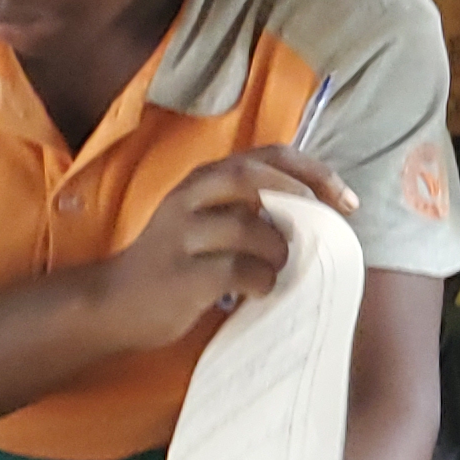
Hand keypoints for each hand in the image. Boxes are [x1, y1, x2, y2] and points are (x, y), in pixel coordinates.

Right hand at [99, 148, 355, 350]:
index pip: (267, 156)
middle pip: (254, 177)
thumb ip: (248, 208)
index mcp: (203, 180)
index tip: (347, 200)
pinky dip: (262, 282)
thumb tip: (318, 215)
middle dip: (302, 198)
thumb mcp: (206, 221)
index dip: (314, 172)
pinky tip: (257, 291)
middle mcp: (189, 198)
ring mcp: (182, 235)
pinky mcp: (182, 275)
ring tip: (276, 269)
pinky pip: (241, 272)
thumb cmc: (175, 262)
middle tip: (325, 226)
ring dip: (279, 252)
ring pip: (252, 228)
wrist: (112, 304)